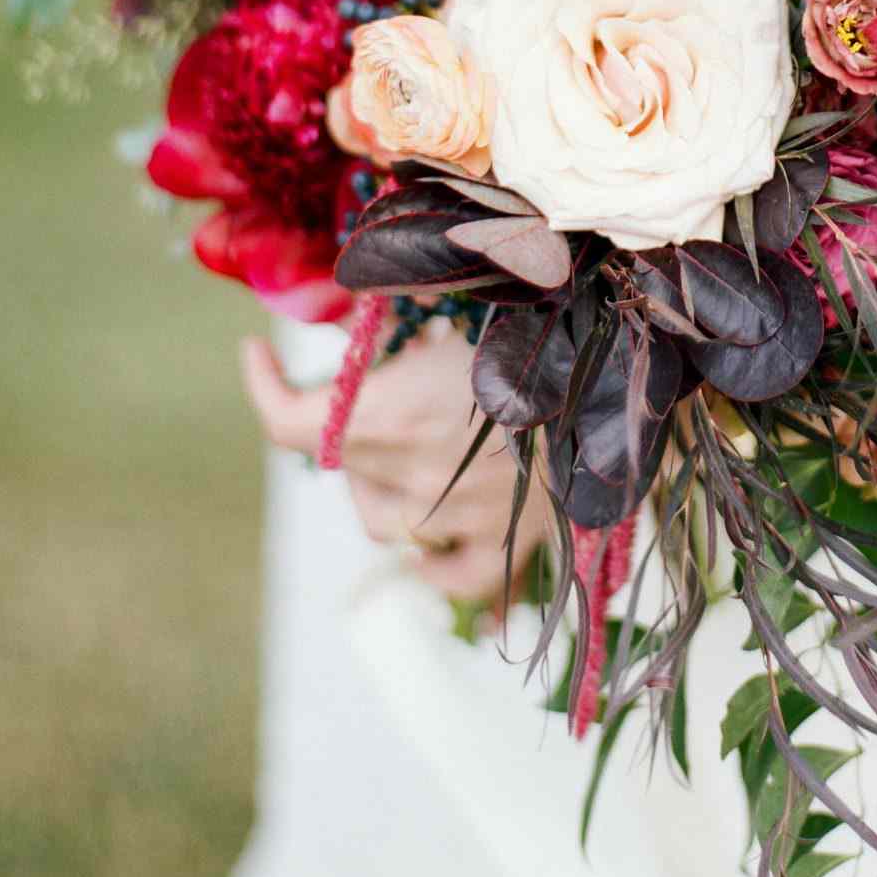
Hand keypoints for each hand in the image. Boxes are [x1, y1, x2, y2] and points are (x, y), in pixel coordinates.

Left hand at [241, 321, 553, 604]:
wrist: (620, 393)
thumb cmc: (541, 336)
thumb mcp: (464, 300)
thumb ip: (400, 303)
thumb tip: (355, 300)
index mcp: (393, 415)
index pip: (289, 420)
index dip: (264, 385)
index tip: (256, 354)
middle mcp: (412, 479)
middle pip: (341, 464)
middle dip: (350, 421)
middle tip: (393, 382)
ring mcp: (455, 523)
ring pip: (382, 521)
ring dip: (382, 483)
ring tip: (420, 445)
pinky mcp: (501, 549)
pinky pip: (447, 576)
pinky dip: (432, 562)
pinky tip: (434, 537)